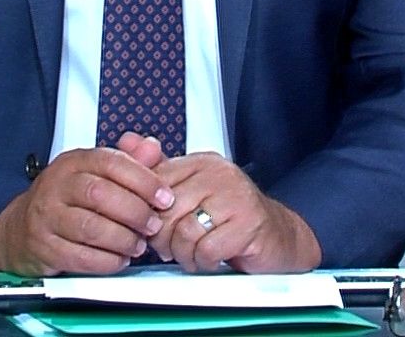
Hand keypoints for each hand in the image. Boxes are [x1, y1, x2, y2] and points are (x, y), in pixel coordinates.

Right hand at [0, 134, 169, 275]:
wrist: (19, 230)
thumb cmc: (66, 200)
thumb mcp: (96, 173)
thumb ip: (129, 161)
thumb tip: (153, 149)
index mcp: (74, 162)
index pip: (111, 163)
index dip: (143, 180)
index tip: (164, 197)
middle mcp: (56, 185)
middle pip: (101, 195)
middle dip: (135, 213)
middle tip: (153, 225)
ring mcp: (46, 216)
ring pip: (90, 228)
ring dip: (122, 240)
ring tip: (137, 244)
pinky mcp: (43, 247)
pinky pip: (79, 257)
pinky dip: (106, 261)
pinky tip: (118, 259)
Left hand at [151, 153, 320, 273]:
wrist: (277, 236)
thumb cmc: (231, 216)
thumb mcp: (193, 189)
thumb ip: (160, 171)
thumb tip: (126, 142)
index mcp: (203, 162)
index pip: (156, 183)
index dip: (150, 213)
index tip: (158, 225)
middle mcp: (221, 174)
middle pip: (167, 211)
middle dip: (164, 239)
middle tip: (174, 247)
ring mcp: (237, 198)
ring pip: (184, 233)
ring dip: (184, 254)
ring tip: (195, 254)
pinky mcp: (248, 225)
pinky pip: (207, 250)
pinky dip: (204, 262)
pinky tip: (211, 258)